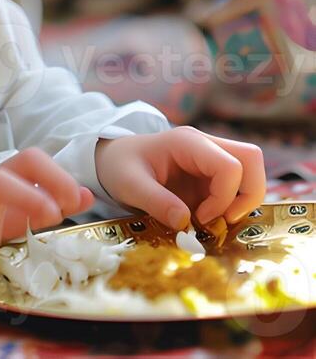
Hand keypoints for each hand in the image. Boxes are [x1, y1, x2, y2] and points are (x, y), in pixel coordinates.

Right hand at [0, 148, 93, 286]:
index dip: (59, 175)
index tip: (79, 201)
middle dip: (48, 180)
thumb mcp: (9, 222)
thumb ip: (43, 208)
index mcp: (1, 188)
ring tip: (45, 218)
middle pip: (15, 164)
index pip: (31, 160)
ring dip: (25, 197)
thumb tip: (86, 194)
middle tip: (63, 211)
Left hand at [95, 127, 266, 230]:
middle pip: (252, 160)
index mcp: (186, 142)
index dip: (224, 196)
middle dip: (248, 196)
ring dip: (241, 203)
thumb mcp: (128, 185)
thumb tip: (184, 222)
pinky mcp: (211, 176)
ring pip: (251, 174)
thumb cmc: (119, 166)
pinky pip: (238, 188)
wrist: (112, 161)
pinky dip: (233, 207)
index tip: (201, 218)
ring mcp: (210, 160)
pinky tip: (208, 220)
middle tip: (223, 220)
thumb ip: (155, 201)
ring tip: (213, 222)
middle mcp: (205, 146)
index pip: (229, 165)